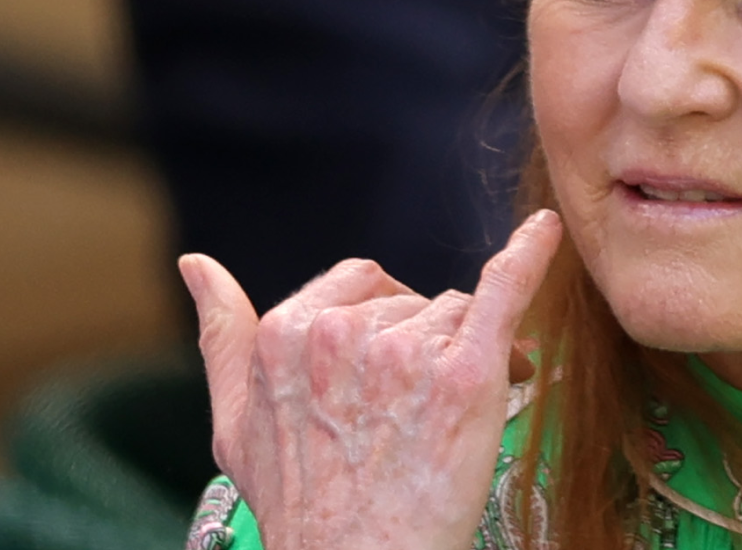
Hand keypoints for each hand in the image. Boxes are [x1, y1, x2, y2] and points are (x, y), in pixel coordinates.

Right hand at [181, 210, 563, 549]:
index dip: (383, 321)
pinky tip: (546, 231)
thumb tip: (196, 264)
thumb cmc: (300, 510)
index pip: (359, 285)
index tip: (395, 369)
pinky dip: (530, 257)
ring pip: (458, 315)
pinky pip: (504, 292)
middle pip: (412, 301)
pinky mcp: (465, 376)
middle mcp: (342, 334)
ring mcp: (404, 353)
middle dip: (428, 341)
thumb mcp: (236, 427)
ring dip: (467, 354)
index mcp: (286, 334)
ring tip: (461, 415)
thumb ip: (222, 336)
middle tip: (432, 404)